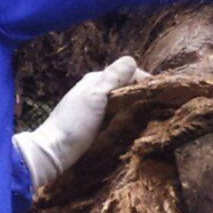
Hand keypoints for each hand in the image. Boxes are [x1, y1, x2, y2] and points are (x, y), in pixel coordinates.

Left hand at [13, 55, 145, 190]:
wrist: (53, 152)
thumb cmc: (74, 124)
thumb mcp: (95, 96)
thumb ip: (113, 77)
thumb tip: (132, 60)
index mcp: (96, 80)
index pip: (128, 72)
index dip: (145, 82)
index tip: (160, 97)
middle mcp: (95, 90)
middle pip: (126, 87)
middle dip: (141, 95)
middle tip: (158, 110)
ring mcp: (94, 107)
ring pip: (122, 101)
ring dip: (134, 108)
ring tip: (149, 120)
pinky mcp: (94, 124)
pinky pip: (116, 116)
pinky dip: (126, 119)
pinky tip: (132, 128)